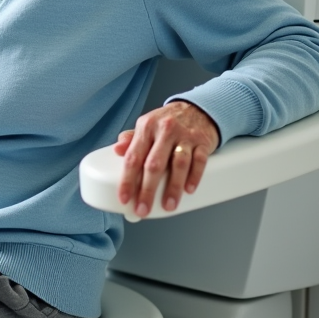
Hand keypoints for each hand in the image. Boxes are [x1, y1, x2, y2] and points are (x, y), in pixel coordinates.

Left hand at [113, 100, 218, 217]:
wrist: (199, 108)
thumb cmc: (168, 122)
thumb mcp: (148, 125)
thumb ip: (132, 139)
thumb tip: (116, 150)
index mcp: (146, 127)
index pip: (133, 157)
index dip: (127, 180)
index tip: (124, 198)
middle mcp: (165, 130)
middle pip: (154, 164)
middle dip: (147, 190)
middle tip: (143, 209)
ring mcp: (185, 136)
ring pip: (178, 164)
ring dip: (173, 188)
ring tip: (168, 205)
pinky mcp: (202, 141)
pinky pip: (199, 161)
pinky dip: (194, 176)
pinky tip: (189, 190)